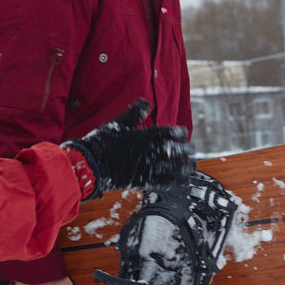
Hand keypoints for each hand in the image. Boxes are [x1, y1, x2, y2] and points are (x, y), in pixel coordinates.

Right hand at [64, 99, 194, 197]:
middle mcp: (151, 151)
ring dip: (186, 167)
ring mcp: (149, 167)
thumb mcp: (118, 123)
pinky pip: (166, 182)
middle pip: (176, 150)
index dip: (180, 133)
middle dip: (187, 149)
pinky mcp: (144, 181)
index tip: (184, 133)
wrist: (91, 164)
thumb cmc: (102, 142)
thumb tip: (145, 102)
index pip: (170, 132)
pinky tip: (183, 182)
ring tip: (192, 166)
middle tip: (192, 149)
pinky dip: (177, 182)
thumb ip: (134, 113)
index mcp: (146, 135)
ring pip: (175, 168)